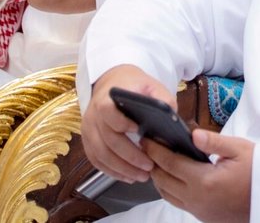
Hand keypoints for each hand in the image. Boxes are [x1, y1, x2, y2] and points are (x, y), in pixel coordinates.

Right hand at [82, 65, 173, 181]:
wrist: (114, 83)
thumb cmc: (134, 86)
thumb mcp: (152, 85)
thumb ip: (162, 98)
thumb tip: (171, 118)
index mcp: (107, 98)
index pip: (108, 111)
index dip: (122, 123)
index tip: (139, 132)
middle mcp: (94, 114)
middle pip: (108, 139)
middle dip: (130, 156)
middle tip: (149, 166)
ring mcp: (88, 129)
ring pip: (101, 154)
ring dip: (121, 169)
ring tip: (142, 176)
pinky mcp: (88, 141)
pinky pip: (96, 161)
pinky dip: (112, 171)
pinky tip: (128, 176)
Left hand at [148, 129, 252, 222]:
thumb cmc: (259, 170)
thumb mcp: (240, 149)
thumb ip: (213, 142)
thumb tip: (192, 134)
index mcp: (204, 181)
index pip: (169, 164)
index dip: (154, 150)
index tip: (145, 139)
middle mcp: (197, 199)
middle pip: (163, 181)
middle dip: (152, 163)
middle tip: (147, 147)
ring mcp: (200, 210)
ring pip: (168, 195)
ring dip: (159, 178)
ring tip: (157, 161)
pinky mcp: (204, 216)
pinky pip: (179, 203)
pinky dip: (170, 190)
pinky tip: (174, 177)